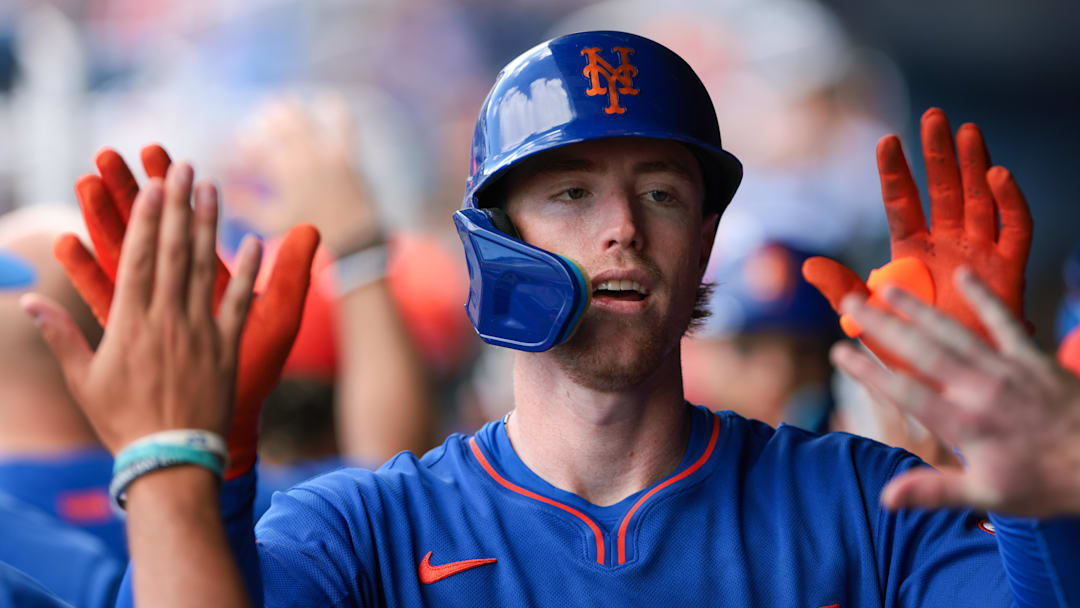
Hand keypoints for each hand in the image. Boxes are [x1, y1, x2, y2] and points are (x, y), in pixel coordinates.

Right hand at [57, 146, 319, 476]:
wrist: (171, 461)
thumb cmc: (122, 422)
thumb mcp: (84, 380)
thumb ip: (62, 335)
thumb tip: (32, 300)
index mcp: (130, 324)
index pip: (137, 258)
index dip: (144, 218)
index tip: (151, 184)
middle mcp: (167, 320)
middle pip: (172, 251)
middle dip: (178, 206)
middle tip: (183, 166)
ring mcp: (200, 332)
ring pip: (205, 268)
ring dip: (209, 225)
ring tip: (211, 187)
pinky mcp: (227, 347)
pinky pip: (239, 303)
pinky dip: (249, 271)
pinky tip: (254, 239)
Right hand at [231, 96, 381, 256]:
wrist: (356, 239)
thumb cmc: (311, 231)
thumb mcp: (274, 222)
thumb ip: (247, 205)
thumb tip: (223, 190)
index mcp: (284, 173)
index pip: (255, 148)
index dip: (242, 147)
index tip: (238, 151)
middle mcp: (305, 156)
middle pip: (274, 123)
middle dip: (260, 123)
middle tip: (255, 129)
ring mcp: (327, 151)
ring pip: (300, 115)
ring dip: (285, 109)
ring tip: (277, 112)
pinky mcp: (346, 152)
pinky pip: (343, 120)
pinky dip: (333, 108)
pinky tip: (325, 102)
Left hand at [803, 107, 1031, 366]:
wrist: (947, 385)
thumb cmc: (905, 351)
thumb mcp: (869, 318)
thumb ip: (843, 290)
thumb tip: (808, 266)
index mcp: (911, 252)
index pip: (902, 204)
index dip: (895, 174)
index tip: (886, 140)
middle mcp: (946, 245)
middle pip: (944, 190)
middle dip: (939, 154)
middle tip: (935, 116)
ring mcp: (979, 254)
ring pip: (979, 200)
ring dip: (974, 165)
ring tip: (967, 131)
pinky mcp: (1008, 270)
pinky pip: (1014, 230)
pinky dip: (1010, 203)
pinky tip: (998, 176)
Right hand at [833, 268, 1079, 516]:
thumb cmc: (1046, 484)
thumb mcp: (987, 496)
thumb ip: (933, 491)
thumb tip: (886, 497)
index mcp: (964, 424)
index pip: (904, 392)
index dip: (868, 371)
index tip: (838, 353)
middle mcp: (979, 389)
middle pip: (920, 350)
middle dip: (881, 325)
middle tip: (849, 303)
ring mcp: (1006, 369)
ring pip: (953, 332)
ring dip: (918, 308)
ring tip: (887, 288)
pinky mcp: (1033, 358)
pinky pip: (1004, 321)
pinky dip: (983, 297)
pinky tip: (962, 276)